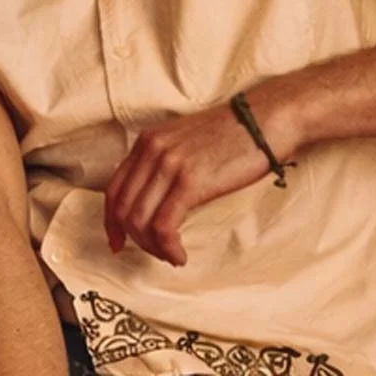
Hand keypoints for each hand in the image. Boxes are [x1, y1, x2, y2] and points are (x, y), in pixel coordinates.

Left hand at [102, 92, 295, 265]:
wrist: (265, 119)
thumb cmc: (233, 135)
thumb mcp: (184, 142)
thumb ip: (161, 162)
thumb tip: (149, 196)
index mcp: (147, 141)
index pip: (114, 188)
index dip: (110, 221)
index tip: (117, 241)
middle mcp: (151, 150)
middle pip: (122, 207)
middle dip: (132, 239)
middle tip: (154, 254)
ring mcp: (169, 165)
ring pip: (139, 220)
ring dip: (153, 247)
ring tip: (172, 255)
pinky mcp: (190, 181)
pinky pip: (164, 226)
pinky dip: (167, 248)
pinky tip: (180, 255)